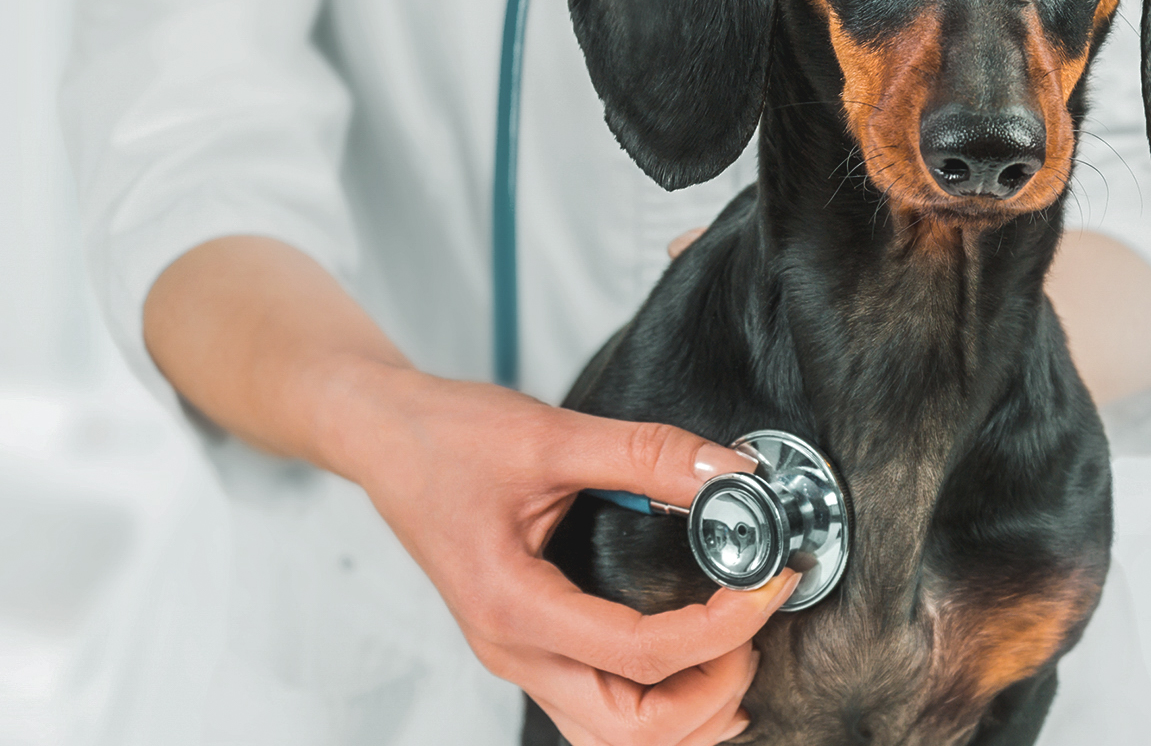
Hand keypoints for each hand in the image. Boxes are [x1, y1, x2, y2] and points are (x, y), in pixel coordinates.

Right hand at [321, 366, 796, 745]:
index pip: (641, 654)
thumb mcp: (549, 434)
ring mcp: (517, 659)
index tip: (768, 584)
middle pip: (631, 731)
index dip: (721, 627)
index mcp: (513, 607)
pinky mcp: (527, 650)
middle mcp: (512, 651)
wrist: (381, 438)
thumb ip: (646, 454)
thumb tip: (731, 472)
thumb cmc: (444, 439)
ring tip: (732, 652)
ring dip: (685, 716)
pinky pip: (598, 717)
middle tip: (754, 625)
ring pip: (613, 740)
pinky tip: (694, 668)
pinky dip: (656, 713)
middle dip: (710, 691)